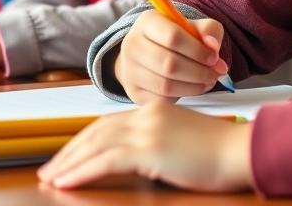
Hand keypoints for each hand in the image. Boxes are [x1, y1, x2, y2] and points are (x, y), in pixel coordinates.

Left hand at [38, 101, 252, 191]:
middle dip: (70, 152)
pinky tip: (67, 183)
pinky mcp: (149, 149)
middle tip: (50, 169)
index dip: (84, 141)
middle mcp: (146, 114)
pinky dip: (81, 172)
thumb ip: (158, 141)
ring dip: (69, 163)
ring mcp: (147, 130)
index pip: (108, 124)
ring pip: (95, 145)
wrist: (242, 152)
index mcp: (154, 109)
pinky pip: (104, 161)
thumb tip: (137, 158)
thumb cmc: (221, 153)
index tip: (68, 156)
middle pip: (96, 131)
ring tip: (51, 179)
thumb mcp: (183, 139)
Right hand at [112, 11, 230, 104]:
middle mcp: (132, 44)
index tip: (214, 58)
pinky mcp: (133, 92)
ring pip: (166, 85)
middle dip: (199, 71)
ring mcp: (129, 70)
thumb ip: (208, 30)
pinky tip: (194, 88)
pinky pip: (162, 99)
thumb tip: (213, 46)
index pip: (173, 37)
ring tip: (208, 81)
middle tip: (216, 73)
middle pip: (169, 64)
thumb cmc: (176, 39)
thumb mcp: (193, 26)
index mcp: (147, 22)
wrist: (149, 54)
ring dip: (194, 86)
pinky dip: (183, 96)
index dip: (197, 50)